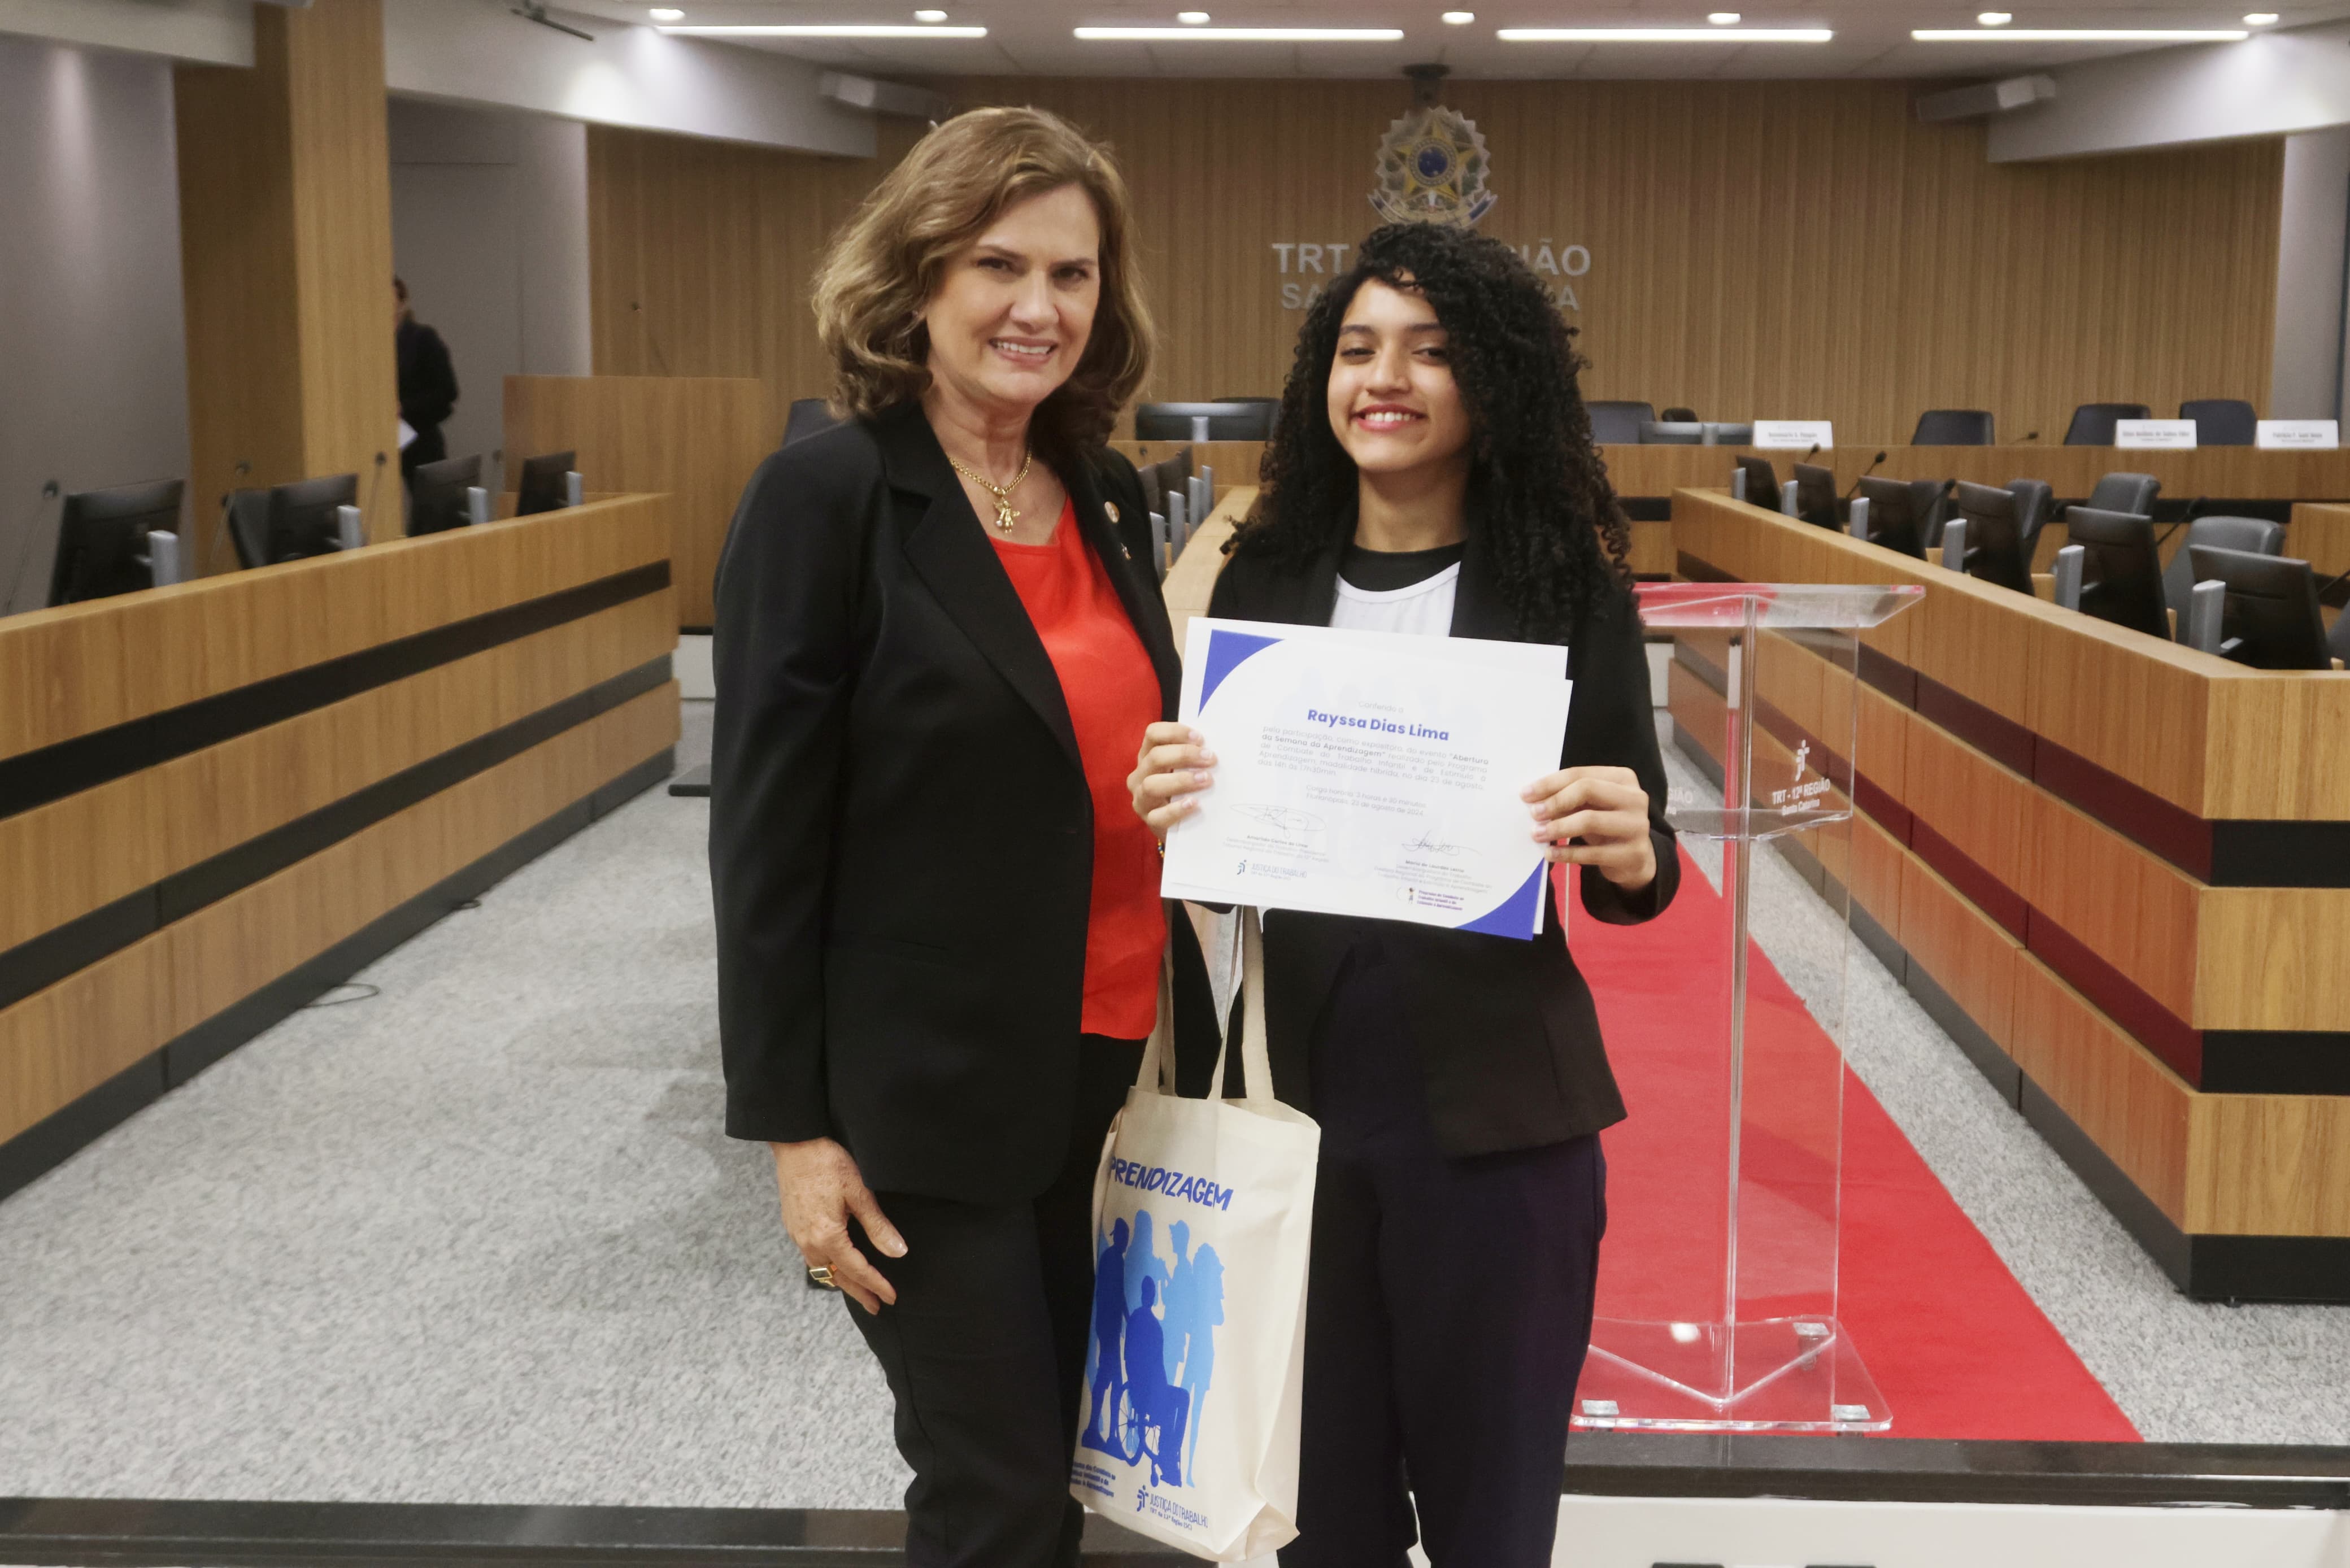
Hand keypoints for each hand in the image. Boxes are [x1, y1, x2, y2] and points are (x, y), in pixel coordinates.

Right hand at [768, 1137, 904, 1314]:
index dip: (876, 1285)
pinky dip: (828, 1267)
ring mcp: (797, 1235)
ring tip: (859, 1290)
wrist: (795, 1144)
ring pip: (822, 1269)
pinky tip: (836, 1264)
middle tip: (876, 1307)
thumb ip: (878, 1227)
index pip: (857, 1270)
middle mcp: (808, 1242)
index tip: (892, 1297)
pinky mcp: (793, 1226)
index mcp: (827, 1237)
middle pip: (837, 1277)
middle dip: (858, 1293)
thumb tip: (898, 1252)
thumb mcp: (859, 1193)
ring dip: (842, 1282)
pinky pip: (811, 1257)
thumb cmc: (828, 1163)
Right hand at [1128, 721, 1215, 841]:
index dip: (1175, 732)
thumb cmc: (1185, 790)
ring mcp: (1142, 799)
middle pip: (1155, 757)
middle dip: (1184, 755)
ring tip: (1205, 779)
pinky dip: (1176, 809)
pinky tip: (1194, 804)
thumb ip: (1193, 758)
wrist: (1182, 826)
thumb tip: (1213, 747)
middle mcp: (1140, 775)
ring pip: (1152, 785)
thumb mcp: (1186, 769)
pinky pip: (1158, 816)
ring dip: (1181, 780)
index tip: (1199, 738)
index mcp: (1148, 756)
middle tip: (1210, 758)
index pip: (1153, 734)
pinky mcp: (1149, 820)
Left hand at [1523, 765, 1656, 891]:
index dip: (1550, 783)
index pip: (1580, 774)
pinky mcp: (1633, 853)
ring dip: (1558, 827)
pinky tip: (1550, 853)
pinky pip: (1593, 853)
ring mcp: (1637, 826)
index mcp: (1623, 778)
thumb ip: (1569, 798)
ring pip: (1590, 820)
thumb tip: (1534, 799)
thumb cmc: (1606, 825)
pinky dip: (1567, 853)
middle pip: (1587, 789)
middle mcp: (1635, 798)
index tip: (1526, 794)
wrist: (1635, 859)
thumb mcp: (1591, 807)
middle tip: (1534, 814)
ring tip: (1537, 834)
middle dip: (1555, 801)